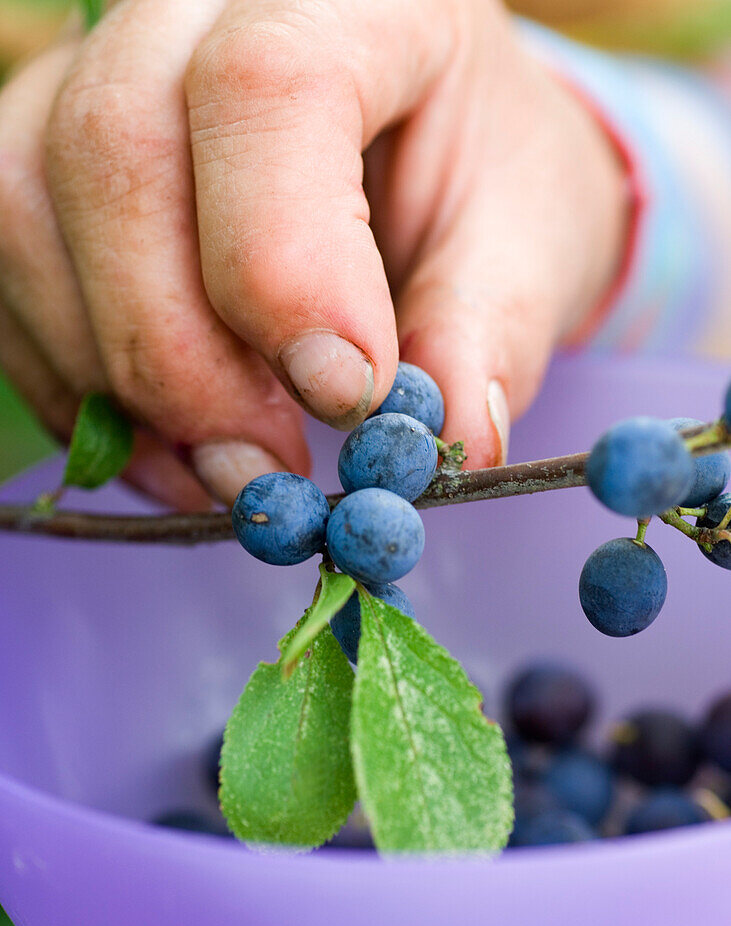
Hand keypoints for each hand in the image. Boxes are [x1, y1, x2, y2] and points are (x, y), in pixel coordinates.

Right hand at [0, 0, 626, 506]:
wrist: (437, 156)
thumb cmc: (486, 185)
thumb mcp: (526, 247)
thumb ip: (484, 334)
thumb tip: (440, 439)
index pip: (266, 87)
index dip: (284, 265)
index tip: (345, 394)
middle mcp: (196, 8)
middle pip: (116, 153)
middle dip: (184, 355)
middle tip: (265, 468)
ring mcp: (100, 71)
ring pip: (28, 214)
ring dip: (118, 381)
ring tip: (226, 467)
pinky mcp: (49, 153)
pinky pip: (10, 272)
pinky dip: (78, 385)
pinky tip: (169, 442)